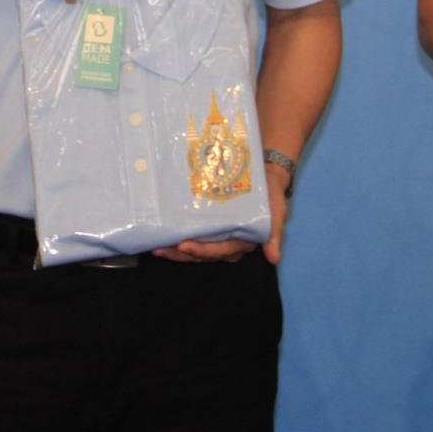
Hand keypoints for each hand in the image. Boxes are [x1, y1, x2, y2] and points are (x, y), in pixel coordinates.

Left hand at [151, 161, 289, 264]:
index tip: (184, 245)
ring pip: (194, 248)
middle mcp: (228, 242)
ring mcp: (217, 234)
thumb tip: (274, 259)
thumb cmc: (270, 193)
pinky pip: (192, 234)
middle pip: (201, 254)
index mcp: (242, 241)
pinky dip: (176, 236)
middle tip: (159, 249)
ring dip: (174, 249)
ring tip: (155, 246)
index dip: (202, 251)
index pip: (219, 251)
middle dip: (180, 254)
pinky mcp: (209, 225)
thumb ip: (275, 232)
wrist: (264, 172)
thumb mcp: (277, 209)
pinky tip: (161, 234)